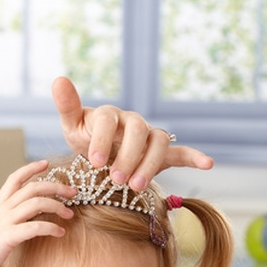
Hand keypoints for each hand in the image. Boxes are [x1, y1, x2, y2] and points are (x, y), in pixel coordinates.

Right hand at [0, 160, 73, 266]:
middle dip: (56, 187)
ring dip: (57, 206)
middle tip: (73, 192)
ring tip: (70, 215)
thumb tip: (22, 218)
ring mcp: (4, 222)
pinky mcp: (7, 237)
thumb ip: (6, 219)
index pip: (15, 178)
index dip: (31, 169)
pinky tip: (60, 233)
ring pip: (35, 203)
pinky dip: (50, 228)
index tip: (46, 163)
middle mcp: (2, 209)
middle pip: (32, 188)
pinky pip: (34, 227)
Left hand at [52, 76, 213, 190]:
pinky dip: (194, 157)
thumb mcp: (72, 125)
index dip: (103, 140)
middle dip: (128, 156)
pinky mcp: (161, 153)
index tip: (95, 162)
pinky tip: (207, 163)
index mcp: (110, 115)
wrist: (100, 153)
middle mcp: (132, 122)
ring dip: (150, 164)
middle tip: (116, 180)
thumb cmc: (85, 137)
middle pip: (138, 131)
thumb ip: (68, 106)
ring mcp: (149, 136)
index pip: (109, 120)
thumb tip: (58, 79)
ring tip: (136, 187)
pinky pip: (181, 153)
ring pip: (158, 142)